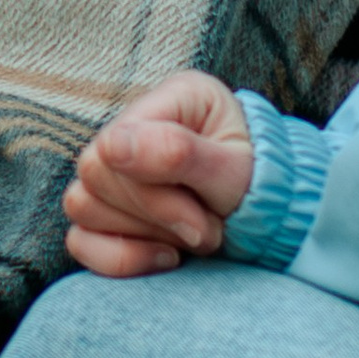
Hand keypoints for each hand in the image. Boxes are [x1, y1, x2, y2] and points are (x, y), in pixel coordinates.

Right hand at [64, 71, 255, 277]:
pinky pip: (79, 239)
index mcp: (171, 99)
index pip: (115, 147)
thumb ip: (180, 153)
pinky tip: (163, 258)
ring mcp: (114, 169)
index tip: (202, 220)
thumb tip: (112, 146)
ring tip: (192, 237)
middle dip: (157, 217)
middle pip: (95, 175)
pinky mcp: (106, 210)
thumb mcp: (236, 171)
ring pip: (82, 205)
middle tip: (206, 230)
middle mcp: (134, 126)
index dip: (153, 195)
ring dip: (144, 236)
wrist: (279, 218)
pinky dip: (119, 258)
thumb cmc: (263, 186)